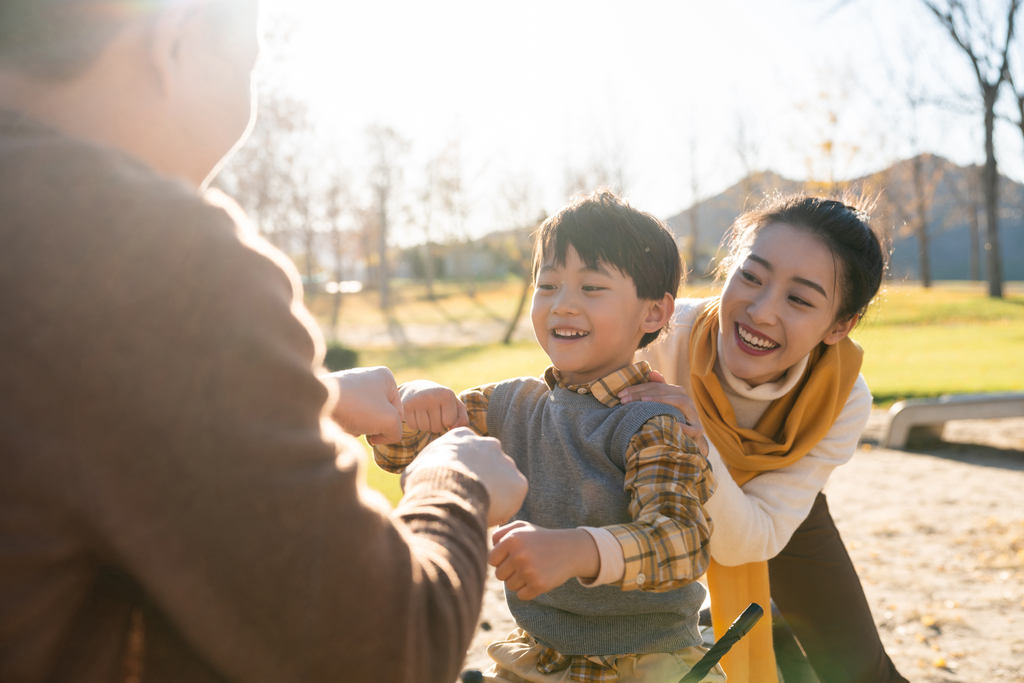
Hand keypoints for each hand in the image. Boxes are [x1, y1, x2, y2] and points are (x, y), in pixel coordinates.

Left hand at [324, 366, 403, 444]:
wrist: (319, 405)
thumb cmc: (357, 407)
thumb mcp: (389, 420)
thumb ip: (398, 430)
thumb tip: (384, 435)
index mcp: (385, 376)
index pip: (399, 411)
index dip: (391, 426)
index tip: (379, 428)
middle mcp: (369, 377)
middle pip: (382, 414)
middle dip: (375, 426)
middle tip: (363, 426)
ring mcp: (351, 386)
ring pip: (366, 418)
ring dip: (361, 427)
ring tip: (349, 423)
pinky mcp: (337, 397)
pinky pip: (350, 417)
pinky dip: (348, 425)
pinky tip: (339, 423)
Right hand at [399, 380, 469, 433]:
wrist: (415, 388)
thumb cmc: (440, 400)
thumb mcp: (454, 405)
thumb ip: (462, 419)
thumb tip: (453, 430)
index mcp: (447, 395)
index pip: (449, 422)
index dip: (447, 421)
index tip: (443, 411)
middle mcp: (432, 396)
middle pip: (437, 427)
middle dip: (436, 424)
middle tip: (433, 412)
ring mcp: (418, 400)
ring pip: (425, 428)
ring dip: (426, 425)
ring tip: (425, 413)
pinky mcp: (407, 406)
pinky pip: (413, 427)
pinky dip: (415, 424)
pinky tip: (416, 414)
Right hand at [407, 428, 526, 526]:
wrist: (448, 494)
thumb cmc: (426, 483)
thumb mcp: (415, 470)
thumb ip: (425, 469)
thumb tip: (417, 480)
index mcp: (462, 436)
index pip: (466, 449)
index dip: (461, 467)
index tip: (455, 482)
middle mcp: (488, 443)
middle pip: (488, 462)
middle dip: (481, 478)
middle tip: (468, 498)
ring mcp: (506, 462)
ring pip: (502, 480)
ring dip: (494, 493)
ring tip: (477, 510)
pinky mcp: (518, 483)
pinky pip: (513, 498)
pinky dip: (504, 508)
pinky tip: (489, 516)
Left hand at [488, 523, 598, 600]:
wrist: (569, 549)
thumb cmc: (540, 538)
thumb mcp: (522, 527)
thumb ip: (500, 533)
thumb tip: (485, 547)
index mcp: (512, 539)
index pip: (491, 560)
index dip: (501, 560)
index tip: (512, 557)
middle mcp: (519, 554)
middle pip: (499, 575)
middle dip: (509, 572)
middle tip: (524, 564)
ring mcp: (529, 571)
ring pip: (510, 586)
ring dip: (519, 581)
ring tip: (532, 570)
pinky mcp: (539, 585)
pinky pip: (522, 595)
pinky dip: (528, 590)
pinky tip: (538, 578)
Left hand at [617, 370, 707, 455]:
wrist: (692, 441)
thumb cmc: (673, 421)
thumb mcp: (664, 406)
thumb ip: (658, 389)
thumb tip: (652, 372)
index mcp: (677, 393)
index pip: (655, 386)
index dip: (637, 389)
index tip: (620, 394)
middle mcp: (686, 400)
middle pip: (664, 391)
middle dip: (642, 394)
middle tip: (624, 400)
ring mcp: (694, 415)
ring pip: (680, 402)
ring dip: (662, 401)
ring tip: (644, 402)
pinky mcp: (698, 430)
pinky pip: (692, 428)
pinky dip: (683, 427)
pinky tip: (671, 425)